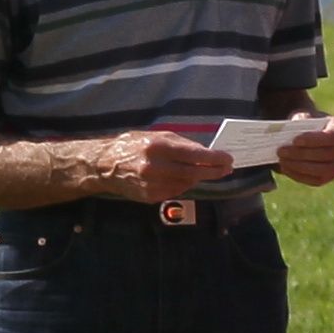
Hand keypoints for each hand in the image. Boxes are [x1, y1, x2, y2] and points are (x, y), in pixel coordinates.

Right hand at [118, 129, 232, 202]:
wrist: (104, 166)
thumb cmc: (133, 146)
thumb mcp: (157, 136)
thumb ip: (182, 144)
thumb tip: (206, 152)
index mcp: (158, 147)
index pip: (194, 154)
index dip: (215, 158)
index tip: (229, 159)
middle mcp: (155, 167)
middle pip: (194, 172)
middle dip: (214, 171)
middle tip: (227, 169)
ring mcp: (152, 184)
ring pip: (187, 184)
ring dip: (198, 178)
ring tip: (204, 171)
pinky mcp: (150, 196)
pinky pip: (176, 191)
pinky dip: (184, 185)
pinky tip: (182, 178)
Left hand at [274, 115, 333, 187]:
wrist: (308, 134)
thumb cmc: (306, 123)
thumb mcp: (303, 116)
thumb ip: (299, 121)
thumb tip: (291, 131)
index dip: (314, 140)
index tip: (295, 140)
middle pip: (328, 154)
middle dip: (303, 154)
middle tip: (281, 151)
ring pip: (324, 170)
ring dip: (300, 166)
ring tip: (282, 159)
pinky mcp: (330, 176)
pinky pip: (317, 180)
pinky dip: (299, 175)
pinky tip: (285, 168)